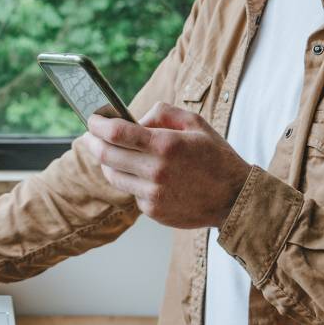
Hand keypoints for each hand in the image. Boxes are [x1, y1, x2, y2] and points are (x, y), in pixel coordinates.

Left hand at [78, 102, 249, 229]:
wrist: (234, 198)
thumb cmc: (216, 157)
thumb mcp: (195, 123)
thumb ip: (163, 113)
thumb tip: (135, 119)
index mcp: (166, 145)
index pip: (117, 133)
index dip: (98, 125)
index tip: (91, 120)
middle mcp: (156, 172)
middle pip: (107, 155)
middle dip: (93, 142)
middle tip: (89, 136)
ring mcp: (153, 195)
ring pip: (114, 176)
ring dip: (108, 162)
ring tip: (112, 153)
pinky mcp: (153, 211)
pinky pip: (131, 192)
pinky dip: (131, 181)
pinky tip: (143, 175)